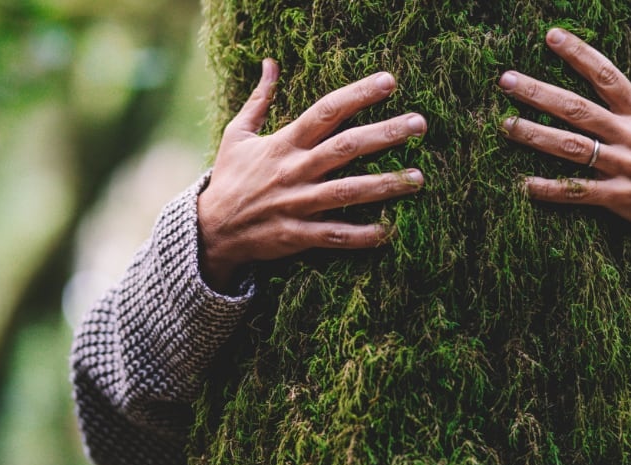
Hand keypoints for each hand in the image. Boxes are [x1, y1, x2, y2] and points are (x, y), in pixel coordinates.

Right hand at [198, 59, 426, 290]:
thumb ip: (259, 99)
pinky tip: (390, 230)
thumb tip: (270, 63)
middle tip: (419, 123)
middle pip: (346, 148)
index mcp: (284, 144)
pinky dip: (362, 235)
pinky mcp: (297, 234)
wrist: (210, 230)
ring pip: (348, 192)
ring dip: (385, 184)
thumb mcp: (238, 135)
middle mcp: (295, 171)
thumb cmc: (230, 178)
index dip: (357, 95)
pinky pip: (335, 234)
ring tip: (418, 177)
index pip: (326, 112)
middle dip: (385, 134)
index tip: (389, 82)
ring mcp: (297, 204)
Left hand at [498, 28, 630, 271]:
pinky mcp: (619, 198)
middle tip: (507, 80)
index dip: (579, 54)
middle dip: (540, 93)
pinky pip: (580, 192)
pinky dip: (553, 189)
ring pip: (573, 148)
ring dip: (537, 136)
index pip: (606, 76)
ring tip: (506, 125)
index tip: (551, 36)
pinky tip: (526, 184)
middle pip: (578, 109)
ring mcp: (623, 167)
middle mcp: (630, 136)